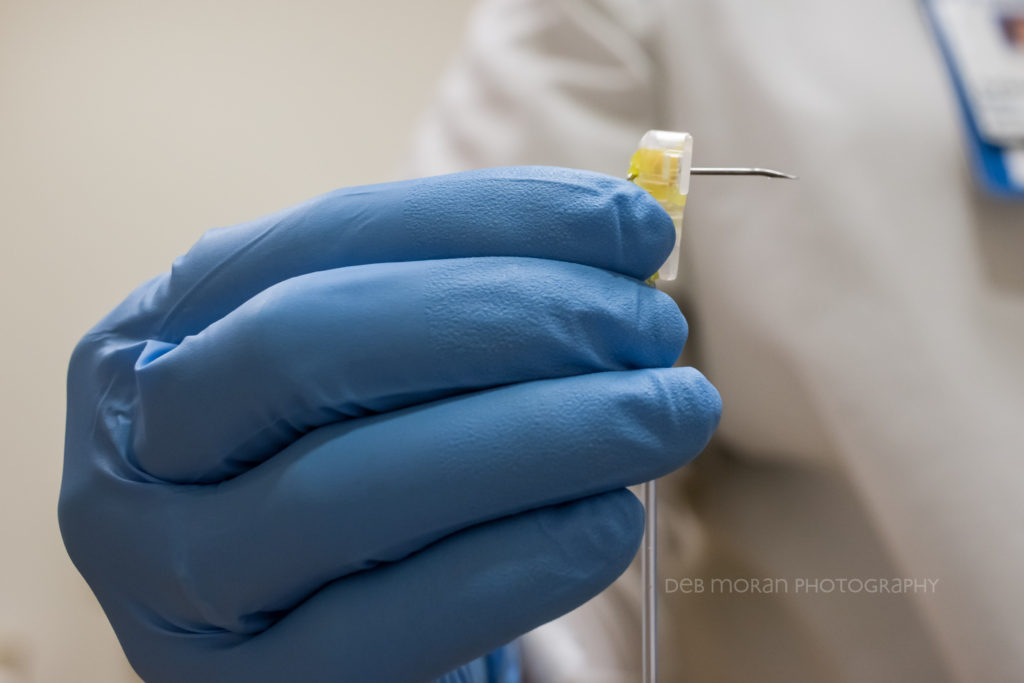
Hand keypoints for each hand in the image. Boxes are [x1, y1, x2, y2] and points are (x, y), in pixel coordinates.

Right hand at [59, 167, 720, 681]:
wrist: (300, 615)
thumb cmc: (343, 461)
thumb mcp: (356, 369)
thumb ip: (452, 299)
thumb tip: (619, 237)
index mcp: (156, 335)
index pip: (326, 240)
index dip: (494, 221)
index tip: (633, 226)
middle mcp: (138, 453)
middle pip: (312, 348)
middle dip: (507, 319)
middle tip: (650, 327)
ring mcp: (175, 583)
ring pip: (344, 490)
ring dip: (537, 437)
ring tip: (667, 411)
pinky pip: (385, 624)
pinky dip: (514, 563)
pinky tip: (610, 521)